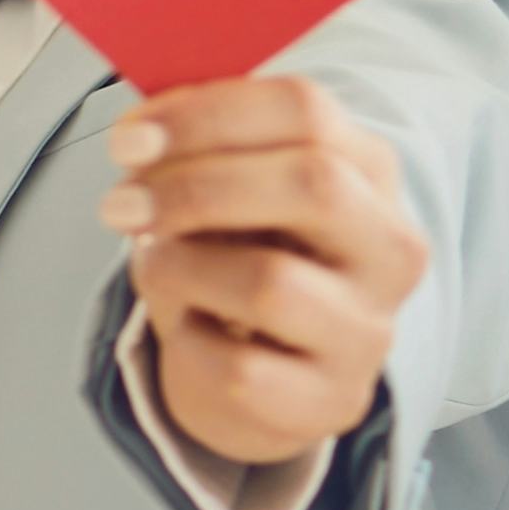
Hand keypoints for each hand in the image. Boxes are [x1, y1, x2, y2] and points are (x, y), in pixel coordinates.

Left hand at [107, 74, 423, 468]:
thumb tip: (142, 132)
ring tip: (156, 268)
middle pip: (312, 184)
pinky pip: (238, 367)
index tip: (130, 134)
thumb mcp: (232, 194)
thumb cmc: (244, 260)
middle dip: (196, 186)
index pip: (306, 110)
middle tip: (119, 203)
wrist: (267, 375)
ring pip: (270, 281)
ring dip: (182, 267)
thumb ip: (201, 153)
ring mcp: (368, 328)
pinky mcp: (331, 399)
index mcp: (369, 171)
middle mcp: (389, 247)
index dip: (208, 114)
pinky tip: (189, 330)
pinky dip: (188, 343)